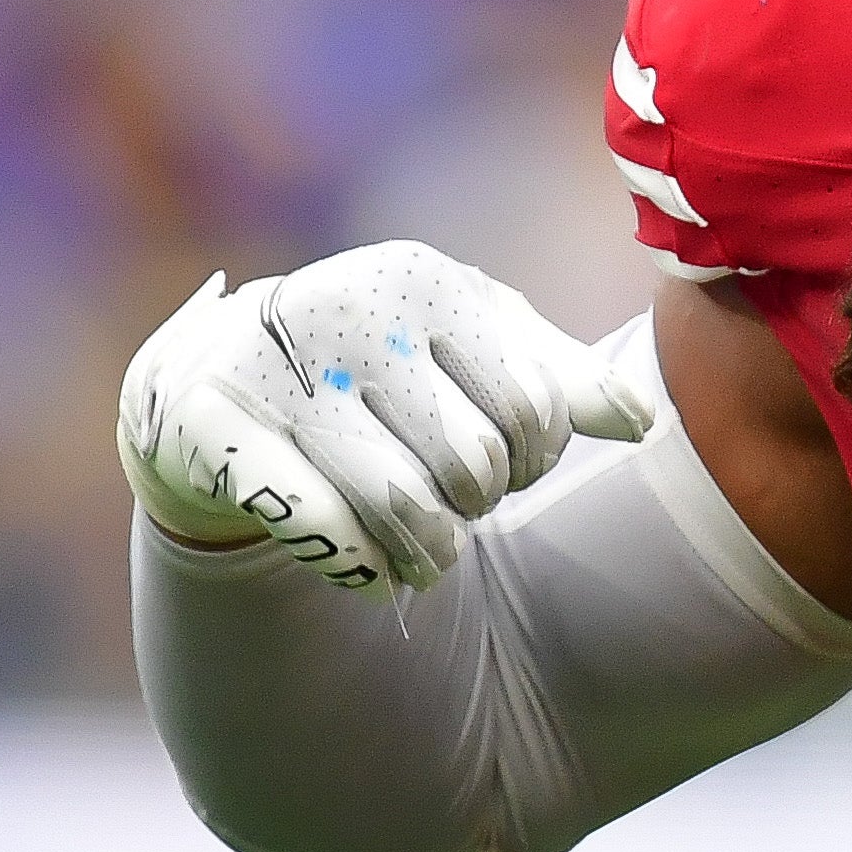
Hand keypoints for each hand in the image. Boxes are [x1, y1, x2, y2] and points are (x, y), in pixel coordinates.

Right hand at [119, 244, 659, 591]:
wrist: (218, 372)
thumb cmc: (380, 363)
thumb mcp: (472, 349)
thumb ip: (560, 378)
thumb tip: (641, 422)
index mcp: (425, 280)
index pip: (535, 411)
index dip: (537, 462)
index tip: (510, 464)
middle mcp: (345, 309)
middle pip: (473, 465)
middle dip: (479, 504)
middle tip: (456, 503)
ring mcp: (274, 368)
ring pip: (405, 506)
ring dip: (430, 556)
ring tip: (428, 557)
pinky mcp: (211, 427)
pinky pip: (320, 529)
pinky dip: (359, 570)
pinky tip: (365, 571)